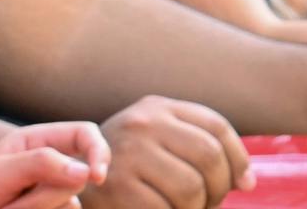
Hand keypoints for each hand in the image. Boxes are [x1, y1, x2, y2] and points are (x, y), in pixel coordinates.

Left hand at [0, 126, 108, 208]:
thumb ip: (42, 164)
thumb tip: (85, 171)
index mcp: (39, 141)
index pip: (85, 135)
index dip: (98, 151)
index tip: (97, 177)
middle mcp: (49, 164)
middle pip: (77, 176)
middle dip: (45, 197)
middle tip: (9, 206)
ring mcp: (48, 192)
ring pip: (70, 203)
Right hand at [80, 100, 240, 208]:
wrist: (59, 185)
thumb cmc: (121, 170)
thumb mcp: (154, 145)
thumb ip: (195, 148)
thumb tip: (247, 182)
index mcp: (158, 108)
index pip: (217, 128)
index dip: (238, 159)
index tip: (244, 184)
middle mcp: (143, 123)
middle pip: (209, 156)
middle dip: (219, 188)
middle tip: (212, 204)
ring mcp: (127, 153)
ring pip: (190, 187)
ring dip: (198, 208)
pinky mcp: (114, 187)